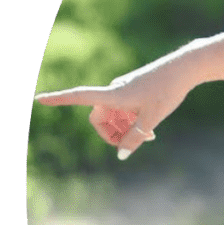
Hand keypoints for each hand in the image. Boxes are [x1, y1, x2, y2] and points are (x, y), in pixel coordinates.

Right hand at [34, 63, 191, 159]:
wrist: (185, 68)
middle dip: (111, 133)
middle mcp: (114, 90)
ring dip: (124, 129)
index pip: (79, 96)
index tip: (38, 98)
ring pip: (114, 115)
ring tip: (149, 137)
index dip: (59, 99)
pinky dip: (131, 121)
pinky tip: (150, 131)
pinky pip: (123, 109)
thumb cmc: (168, 91)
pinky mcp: (132, 89)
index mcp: (114, 94)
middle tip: (134, 144)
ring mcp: (123, 89)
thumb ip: (136, 138)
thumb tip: (120, 155)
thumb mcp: (152, 119)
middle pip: (100, 117)